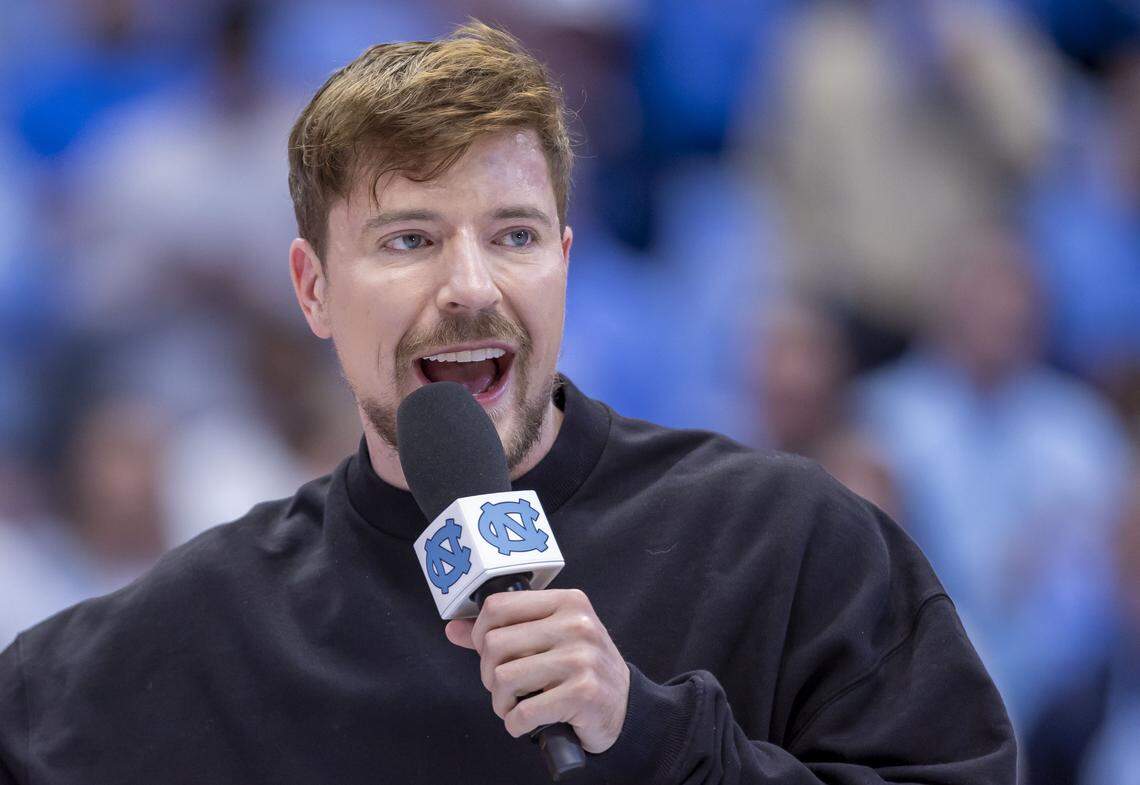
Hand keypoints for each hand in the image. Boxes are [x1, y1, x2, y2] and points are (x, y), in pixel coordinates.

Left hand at [444, 588, 629, 752]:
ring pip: (503, 679)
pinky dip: (515, 724)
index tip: (489, 653)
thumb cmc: (581, 669)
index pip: (498, 606)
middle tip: (505, 687)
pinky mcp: (583, 693)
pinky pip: (523, 712)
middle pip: (494, 644)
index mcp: (567, 602)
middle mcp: (576, 624)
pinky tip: (527, 722)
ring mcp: (581, 658)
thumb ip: (504, 631)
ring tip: (516, 705)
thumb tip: (453, 629)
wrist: (626, 707)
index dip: (480, 633)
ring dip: (500, 703)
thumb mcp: (549, 638)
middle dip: (489, 674)